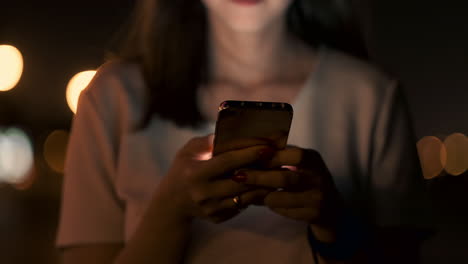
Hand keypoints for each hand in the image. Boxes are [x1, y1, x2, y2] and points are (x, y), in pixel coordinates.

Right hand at [157, 134, 272, 223]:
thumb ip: (209, 141)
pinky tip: (263, 186)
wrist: (172, 202)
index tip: (267, 147)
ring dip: (262, 185)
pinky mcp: (217, 218)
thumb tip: (232, 133)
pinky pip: (241, 206)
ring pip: (244, 196)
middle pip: (240, 182)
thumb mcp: (189, 150)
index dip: (249, 155)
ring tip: (277, 172)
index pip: (228, 162)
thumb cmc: (183, 169)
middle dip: (262, 171)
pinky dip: (253, 196)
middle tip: (280, 160)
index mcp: (196, 174)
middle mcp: (203, 193)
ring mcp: (211, 208)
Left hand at [233, 146, 344, 240]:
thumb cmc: (308, 181)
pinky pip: (285, 211)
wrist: (332, 209)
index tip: (247, 157)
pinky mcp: (315, 214)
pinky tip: (266, 203)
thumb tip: (251, 147)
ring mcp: (319, 196)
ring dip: (262, 194)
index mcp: (312, 158)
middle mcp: (318, 176)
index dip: (269, 156)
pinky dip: (272, 207)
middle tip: (238, 177)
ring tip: (248, 192)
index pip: (291, 153)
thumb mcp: (299, 164)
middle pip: (284, 177)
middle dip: (258, 177)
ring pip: (281, 197)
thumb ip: (279, 154)